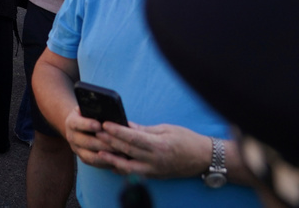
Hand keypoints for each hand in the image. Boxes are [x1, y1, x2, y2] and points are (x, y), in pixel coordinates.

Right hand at [64, 107, 116, 168]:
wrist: (78, 126)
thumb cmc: (88, 114)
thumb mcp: (87, 109)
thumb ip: (94, 110)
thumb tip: (109, 111)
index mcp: (71, 122)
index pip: (77, 124)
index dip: (88, 125)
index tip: (99, 125)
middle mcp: (71, 137)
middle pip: (87, 142)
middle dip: (103, 143)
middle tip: (117, 143)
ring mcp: (76, 149)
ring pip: (91, 156)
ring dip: (107, 156)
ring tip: (121, 154)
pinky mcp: (83, 158)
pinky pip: (95, 164)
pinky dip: (107, 163)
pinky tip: (119, 160)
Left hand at [95, 122, 210, 178]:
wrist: (204, 159)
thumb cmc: (187, 139)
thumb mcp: (166, 129)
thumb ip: (144, 129)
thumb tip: (125, 124)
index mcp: (159, 145)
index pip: (133, 137)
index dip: (117, 131)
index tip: (105, 124)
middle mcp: (156, 160)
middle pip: (128, 150)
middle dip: (110, 142)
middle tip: (96, 133)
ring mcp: (155, 171)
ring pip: (128, 166)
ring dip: (112, 159)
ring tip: (99, 151)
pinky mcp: (155, 176)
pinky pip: (135, 173)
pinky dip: (122, 169)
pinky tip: (111, 164)